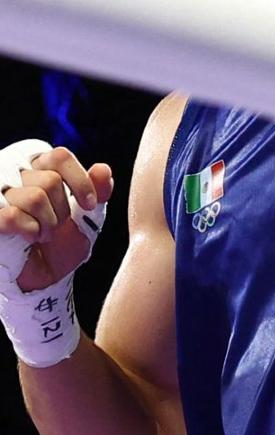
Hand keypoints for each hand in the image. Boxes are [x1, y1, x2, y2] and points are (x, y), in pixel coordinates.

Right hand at [0, 147, 112, 292]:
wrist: (44, 278)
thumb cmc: (62, 243)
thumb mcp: (88, 216)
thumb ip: (99, 190)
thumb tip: (103, 169)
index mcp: (41, 167)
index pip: (60, 156)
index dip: (80, 181)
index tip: (90, 204)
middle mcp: (17, 175)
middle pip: (51, 180)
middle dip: (62, 210)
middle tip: (56, 225)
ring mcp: (1, 195)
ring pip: (35, 197)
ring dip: (47, 223)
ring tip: (43, 233)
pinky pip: (13, 215)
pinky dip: (29, 231)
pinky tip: (28, 237)